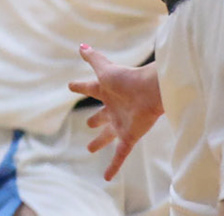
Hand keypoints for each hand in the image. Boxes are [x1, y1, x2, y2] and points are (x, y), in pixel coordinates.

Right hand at [69, 44, 163, 180]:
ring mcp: (121, 124)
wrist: (152, 92)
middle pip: (102, 115)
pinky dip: (113, 166)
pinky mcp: (129, 137)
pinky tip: (106, 177)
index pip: (90, 88)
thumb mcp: (106, 69)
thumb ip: (93, 59)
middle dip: (95, 120)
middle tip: (88, 124)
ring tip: (90, 149)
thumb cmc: (128, 79)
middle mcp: (113, 108)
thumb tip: (81, 46)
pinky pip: (119, 154)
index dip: (81, 87)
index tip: (71, 86)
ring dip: (100, 142)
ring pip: (108, 136)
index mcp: (106, 91)